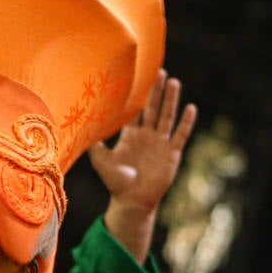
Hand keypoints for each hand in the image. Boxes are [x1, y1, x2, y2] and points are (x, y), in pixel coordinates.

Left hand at [88, 68, 197, 261]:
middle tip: (158, 70)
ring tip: (174, 82)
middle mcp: (147, 136)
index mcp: (131, 135)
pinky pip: (180, 135)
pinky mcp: (172, 153)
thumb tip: (80, 127)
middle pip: (153, 108)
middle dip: (156, 90)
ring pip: (167, 117)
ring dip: (171, 100)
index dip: (137, 94)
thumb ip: (93, 143)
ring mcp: (161, 143)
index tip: (138, 76)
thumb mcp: (101, 161)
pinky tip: (190, 108)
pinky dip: (185, 122)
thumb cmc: (115, 183)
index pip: (135, 110)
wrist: (132, 202)